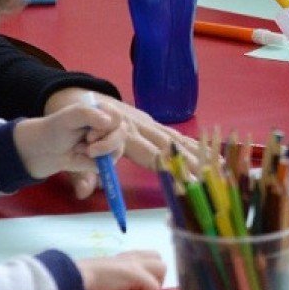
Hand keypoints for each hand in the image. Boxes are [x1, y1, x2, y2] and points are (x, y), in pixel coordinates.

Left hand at [14, 99, 125, 181]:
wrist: (45, 150)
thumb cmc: (56, 129)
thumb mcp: (69, 116)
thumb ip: (89, 114)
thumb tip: (110, 123)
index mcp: (102, 111)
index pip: (118, 118)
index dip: (106, 128)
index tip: (89, 133)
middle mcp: (109, 126)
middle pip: (122, 134)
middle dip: (105, 143)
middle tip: (87, 145)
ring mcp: (108, 142)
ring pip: (118, 150)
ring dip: (98, 152)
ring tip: (81, 149)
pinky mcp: (105, 158)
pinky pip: (110, 163)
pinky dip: (95, 163)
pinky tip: (82, 157)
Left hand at [42, 89, 201, 194]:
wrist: (72, 96)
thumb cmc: (70, 125)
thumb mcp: (70, 148)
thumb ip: (78, 170)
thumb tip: (84, 193)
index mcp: (121, 133)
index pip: (149, 153)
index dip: (168, 166)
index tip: (185, 179)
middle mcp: (138, 126)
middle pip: (169, 145)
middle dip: (191, 160)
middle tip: (210, 176)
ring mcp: (144, 121)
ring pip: (173, 138)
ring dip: (195, 151)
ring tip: (218, 164)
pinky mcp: (146, 121)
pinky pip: (171, 133)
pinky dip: (188, 142)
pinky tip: (203, 150)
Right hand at [76, 249, 165, 289]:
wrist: (73, 280)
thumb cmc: (83, 280)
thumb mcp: (105, 274)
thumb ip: (118, 276)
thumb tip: (123, 287)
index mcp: (125, 257)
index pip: (151, 256)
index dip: (149, 272)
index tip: (134, 286)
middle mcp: (132, 257)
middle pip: (161, 261)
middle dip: (155, 278)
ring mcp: (134, 264)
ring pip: (163, 269)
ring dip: (152, 285)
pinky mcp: (135, 274)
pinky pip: (154, 288)